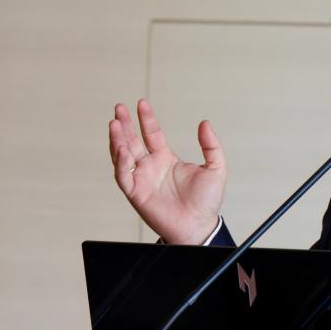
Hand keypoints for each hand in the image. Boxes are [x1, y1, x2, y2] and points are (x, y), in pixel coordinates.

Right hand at [109, 99, 226, 243]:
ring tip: (114, 124)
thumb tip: (205, 123)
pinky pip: (123, 176)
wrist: (199, 226)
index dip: (146, 119)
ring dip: (117, 140)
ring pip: (122, 156)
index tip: (142, 103)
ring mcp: (142, 179)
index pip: (151, 134)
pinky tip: (121, 149)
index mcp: (166, 159)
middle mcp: (151, 168)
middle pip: (132, 141)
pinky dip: (121, 162)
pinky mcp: (136, 193)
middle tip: (119, 108)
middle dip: (124, 125)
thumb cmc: (206, 202)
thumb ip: (211, 146)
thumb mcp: (215, 168)